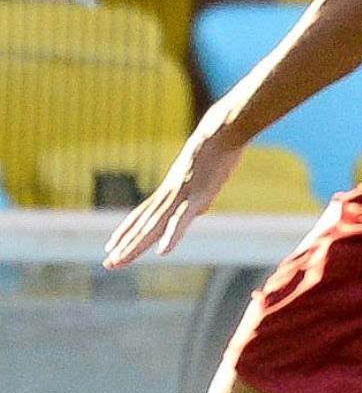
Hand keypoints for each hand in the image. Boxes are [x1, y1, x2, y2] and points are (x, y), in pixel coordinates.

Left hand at [101, 129, 243, 268]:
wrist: (223, 129)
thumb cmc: (218, 144)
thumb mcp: (203, 170)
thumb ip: (198, 191)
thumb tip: (200, 206)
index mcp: (170, 188)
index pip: (141, 213)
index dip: (125, 230)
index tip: (110, 245)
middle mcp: (171, 194)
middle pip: (143, 224)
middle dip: (125, 245)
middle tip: (108, 263)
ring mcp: (183, 196)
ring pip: (155, 225)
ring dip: (136, 245)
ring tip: (118, 261)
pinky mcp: (199, 196)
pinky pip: (182, 219)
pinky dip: (172, 236)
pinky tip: (163, 252)